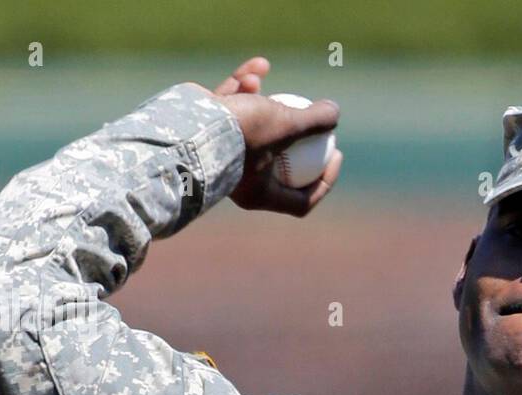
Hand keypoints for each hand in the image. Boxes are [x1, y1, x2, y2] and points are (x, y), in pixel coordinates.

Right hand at [202, 56, 342, 214]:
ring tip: (262, 80)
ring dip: (264, 99)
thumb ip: (314, 121)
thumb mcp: (286, 126)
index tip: (335, 154)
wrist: (186, 125)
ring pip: (254, 126)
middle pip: (280, 161)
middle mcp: (240, 178)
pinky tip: (257, 67)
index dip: (324, 181)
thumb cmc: (241, 135)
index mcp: (259, 194)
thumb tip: (335, 114)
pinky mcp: (208, 129)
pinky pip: (232, 108)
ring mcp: (223, 153)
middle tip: (316, 120)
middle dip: (296, 135)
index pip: (301, 200)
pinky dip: (244, 87)